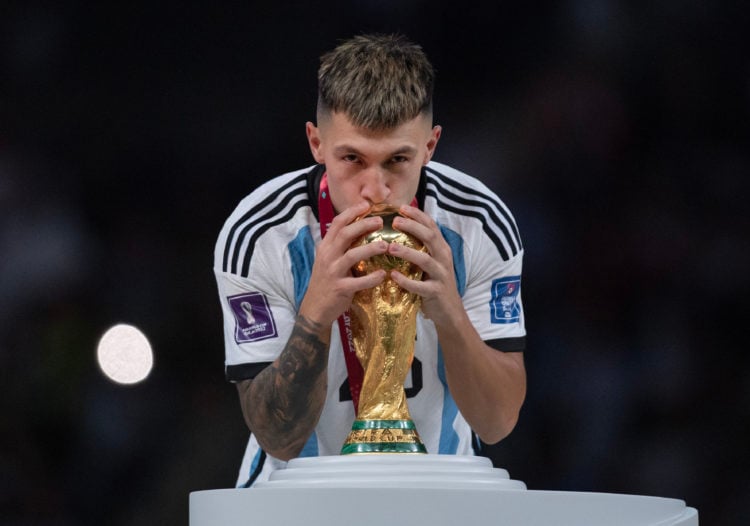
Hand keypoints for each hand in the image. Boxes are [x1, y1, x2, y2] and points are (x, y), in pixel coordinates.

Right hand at [300, 201, 388, 326]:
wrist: (315, 308)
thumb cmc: (326, 282)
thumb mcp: (328, 259)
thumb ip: (339, 245)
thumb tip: (359, 228)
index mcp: (325, 247)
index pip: (337, 223)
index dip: (352, 212)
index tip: (367, 205)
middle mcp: (328, 256)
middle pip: (346, 234)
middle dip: (364, 225)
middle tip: (381, 221)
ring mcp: (333, 272)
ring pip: (352, 255)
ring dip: (371, 248)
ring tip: (386, 245)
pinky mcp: (340, 288)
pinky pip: (358, 281)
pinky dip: (372, 278)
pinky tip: (384, 274)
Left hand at [388, 205, 463, 327]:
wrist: (449, 311)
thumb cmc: (433, 283)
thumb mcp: (430, 262)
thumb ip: (420, 247)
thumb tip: (399, 228)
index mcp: (441, 248)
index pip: (431, 225)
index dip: (417, 215)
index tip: (401, 207)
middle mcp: (443, 258)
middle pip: (430, 237)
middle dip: (412, 226)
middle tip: (395, 221)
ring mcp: (441, 275)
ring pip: (425, 260)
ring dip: (406, 252)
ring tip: (390, 248)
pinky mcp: (436, 292)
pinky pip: (420, 286)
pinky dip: (406, 281)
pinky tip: (392, 276)